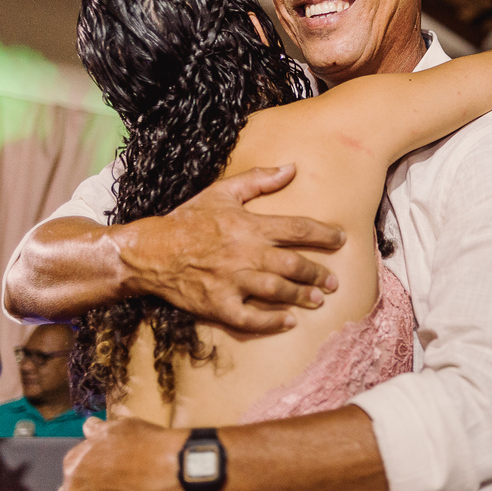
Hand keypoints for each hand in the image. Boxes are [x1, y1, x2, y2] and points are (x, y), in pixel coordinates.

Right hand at [118, 164, 344, 333]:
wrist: (149, 251)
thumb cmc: (188, 220)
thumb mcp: (222, 192)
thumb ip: (258, 179)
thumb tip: (291, 168)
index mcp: (249, 226)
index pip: (298, 228)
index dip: (324, 234)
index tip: (342, 239)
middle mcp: (245, 254)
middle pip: (293, 264)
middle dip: (317, 273)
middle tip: (334, 282)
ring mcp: (232, 281)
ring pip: (277, 291)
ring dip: (301, 296)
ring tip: (318, 300)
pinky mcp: (218, 304)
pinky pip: (250, 318)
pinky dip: (271, 322)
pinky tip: (288, 322)